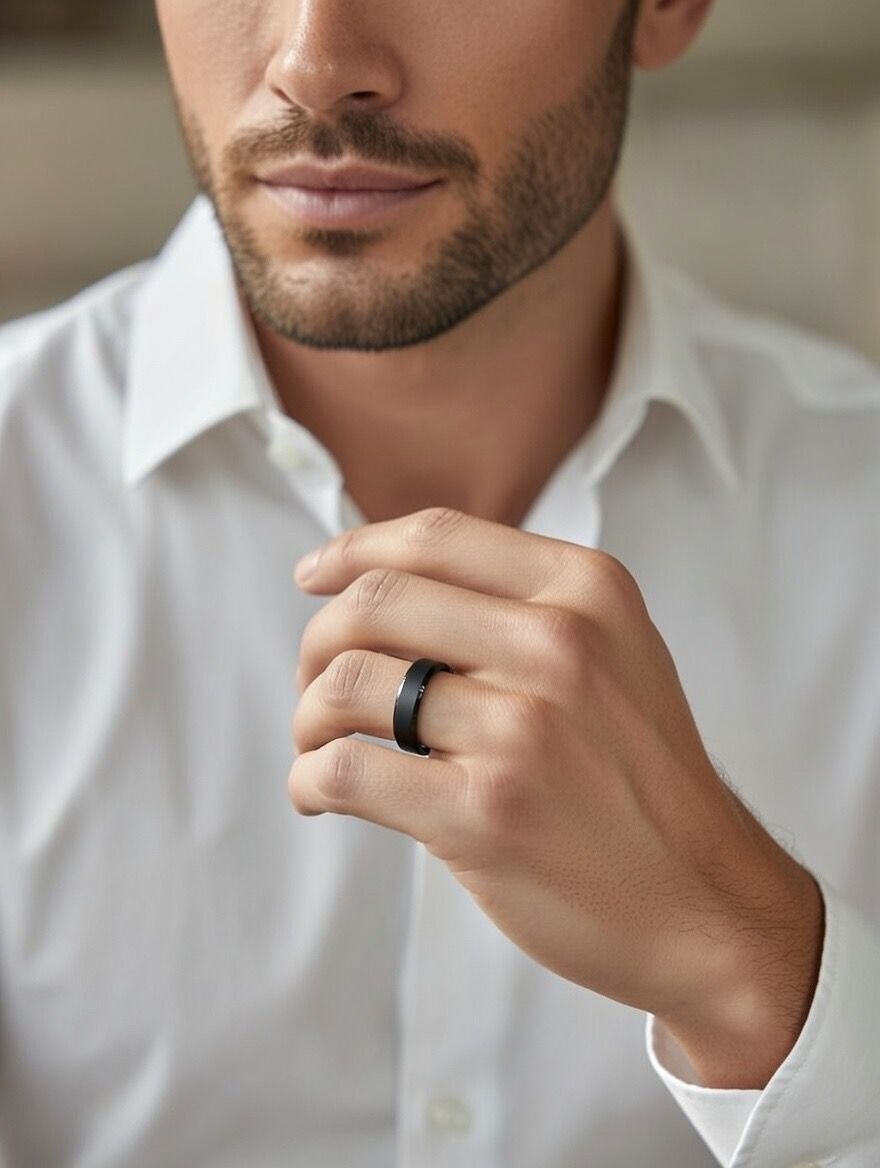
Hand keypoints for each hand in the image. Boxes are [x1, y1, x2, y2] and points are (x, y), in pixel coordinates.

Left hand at [289, 507, 822, 1086]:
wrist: (706, 902)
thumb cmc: (641, 779)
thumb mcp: (617, 654)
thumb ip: (524, 607)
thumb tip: (387, 581)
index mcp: (586, 591)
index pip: (434, 537)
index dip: (355, 551)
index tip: (313, 576)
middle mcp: (557, 644)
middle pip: (373, 603)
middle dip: (318, 643)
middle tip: (316, 685)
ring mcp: (522, 728)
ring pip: (346, 685)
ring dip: (307, 717)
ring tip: (319, 746)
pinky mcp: (485, 812)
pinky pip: (344, 768)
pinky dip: (310, 778)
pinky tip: (321, 793)